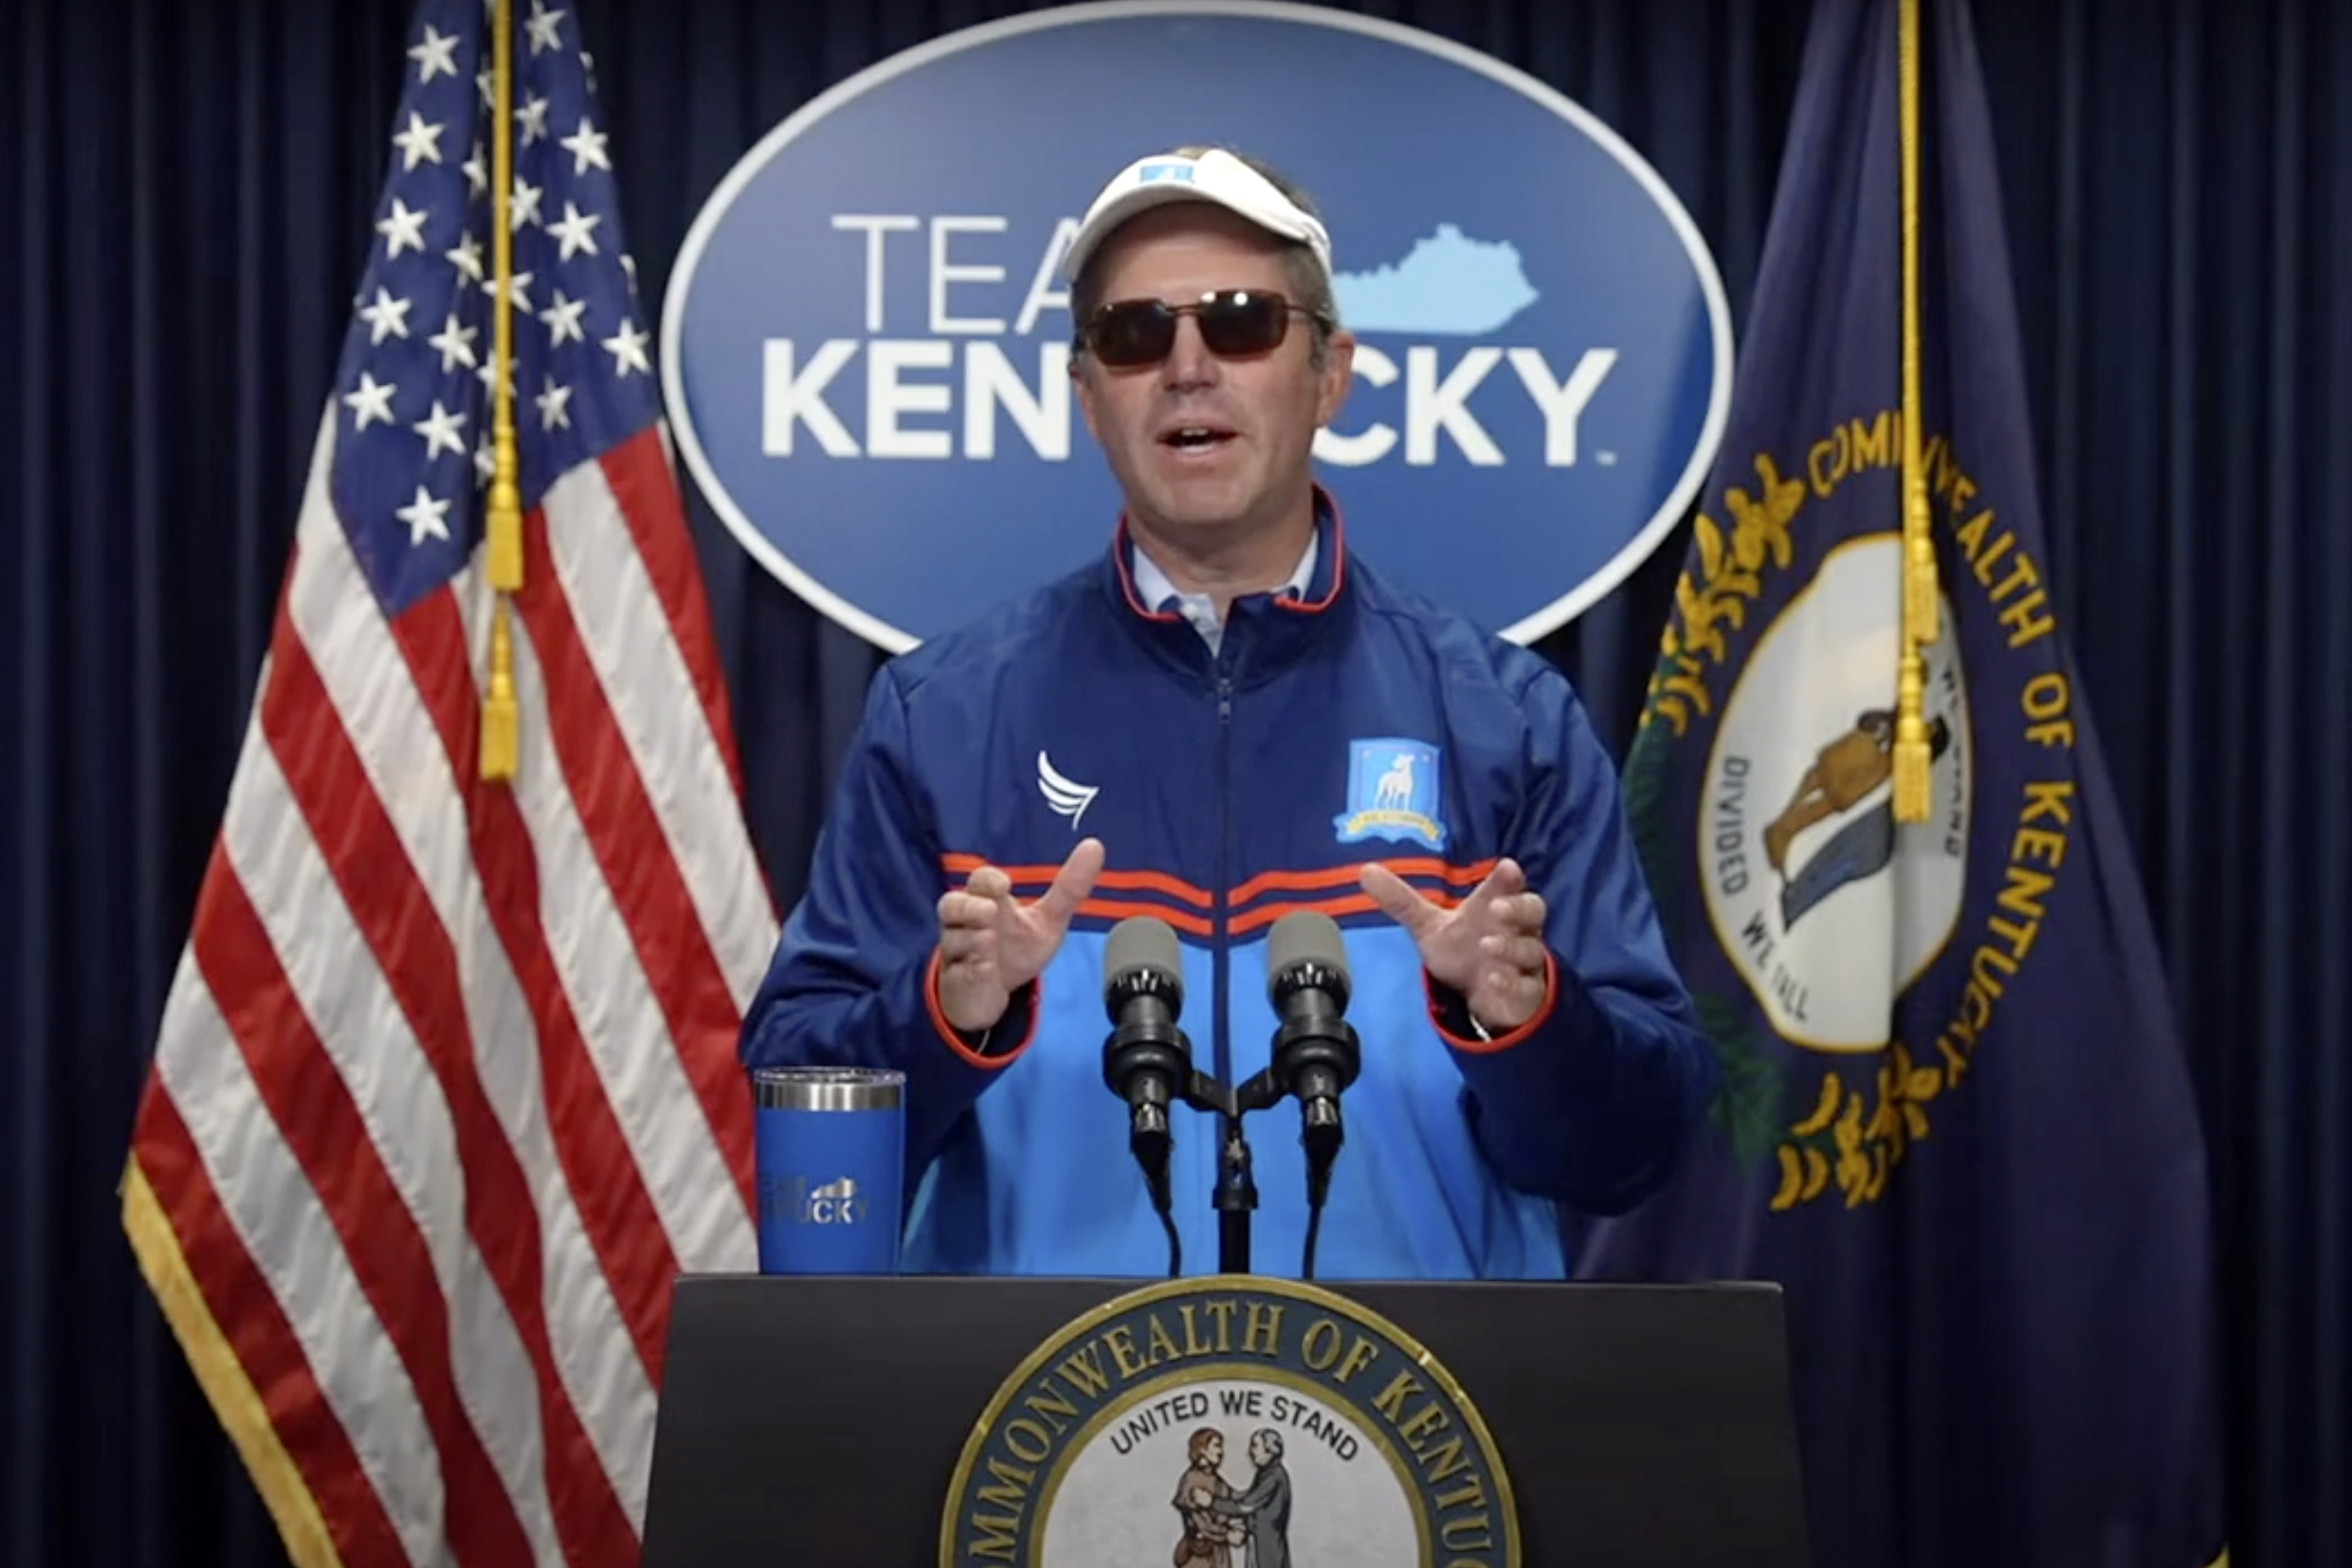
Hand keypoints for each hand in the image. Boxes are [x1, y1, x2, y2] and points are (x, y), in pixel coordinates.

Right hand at [935, 838, 1104, 1031]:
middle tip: (989, 911)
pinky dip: (971, 969)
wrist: (995, 994)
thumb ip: (1069, 888)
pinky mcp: (956, 982)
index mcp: (988, 901)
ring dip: (971, 939)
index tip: (1005, 884)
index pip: (980, 881)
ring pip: (953, 939)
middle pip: (951, 904)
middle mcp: (967, 924)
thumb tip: (1094, 845)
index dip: (988, 880)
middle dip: (968, 906)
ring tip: (988, 941)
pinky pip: (957, 973)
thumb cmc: (1016, 950)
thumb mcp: (1048, 921)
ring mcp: (959, 953)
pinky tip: (984, 968)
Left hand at [1360, 857, 1549, 1032]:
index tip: (1506, 867)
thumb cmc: (1462, 948)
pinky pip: (1526, 985)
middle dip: (1517, 908)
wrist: (1480, 993)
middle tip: (1496, 908)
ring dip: (1510, 946)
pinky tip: (1493, 979)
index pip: (1507, 886)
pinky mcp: (1525, 991)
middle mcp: (1516, 929)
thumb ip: (1401, 902)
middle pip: (1532, 910)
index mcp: (1495, 905)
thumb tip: (1365, 871)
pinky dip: (1512, 982)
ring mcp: (1523, 960)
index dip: (1508, 877)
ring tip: (1487, 945)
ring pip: (1529, 949)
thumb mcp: (1429, 926)